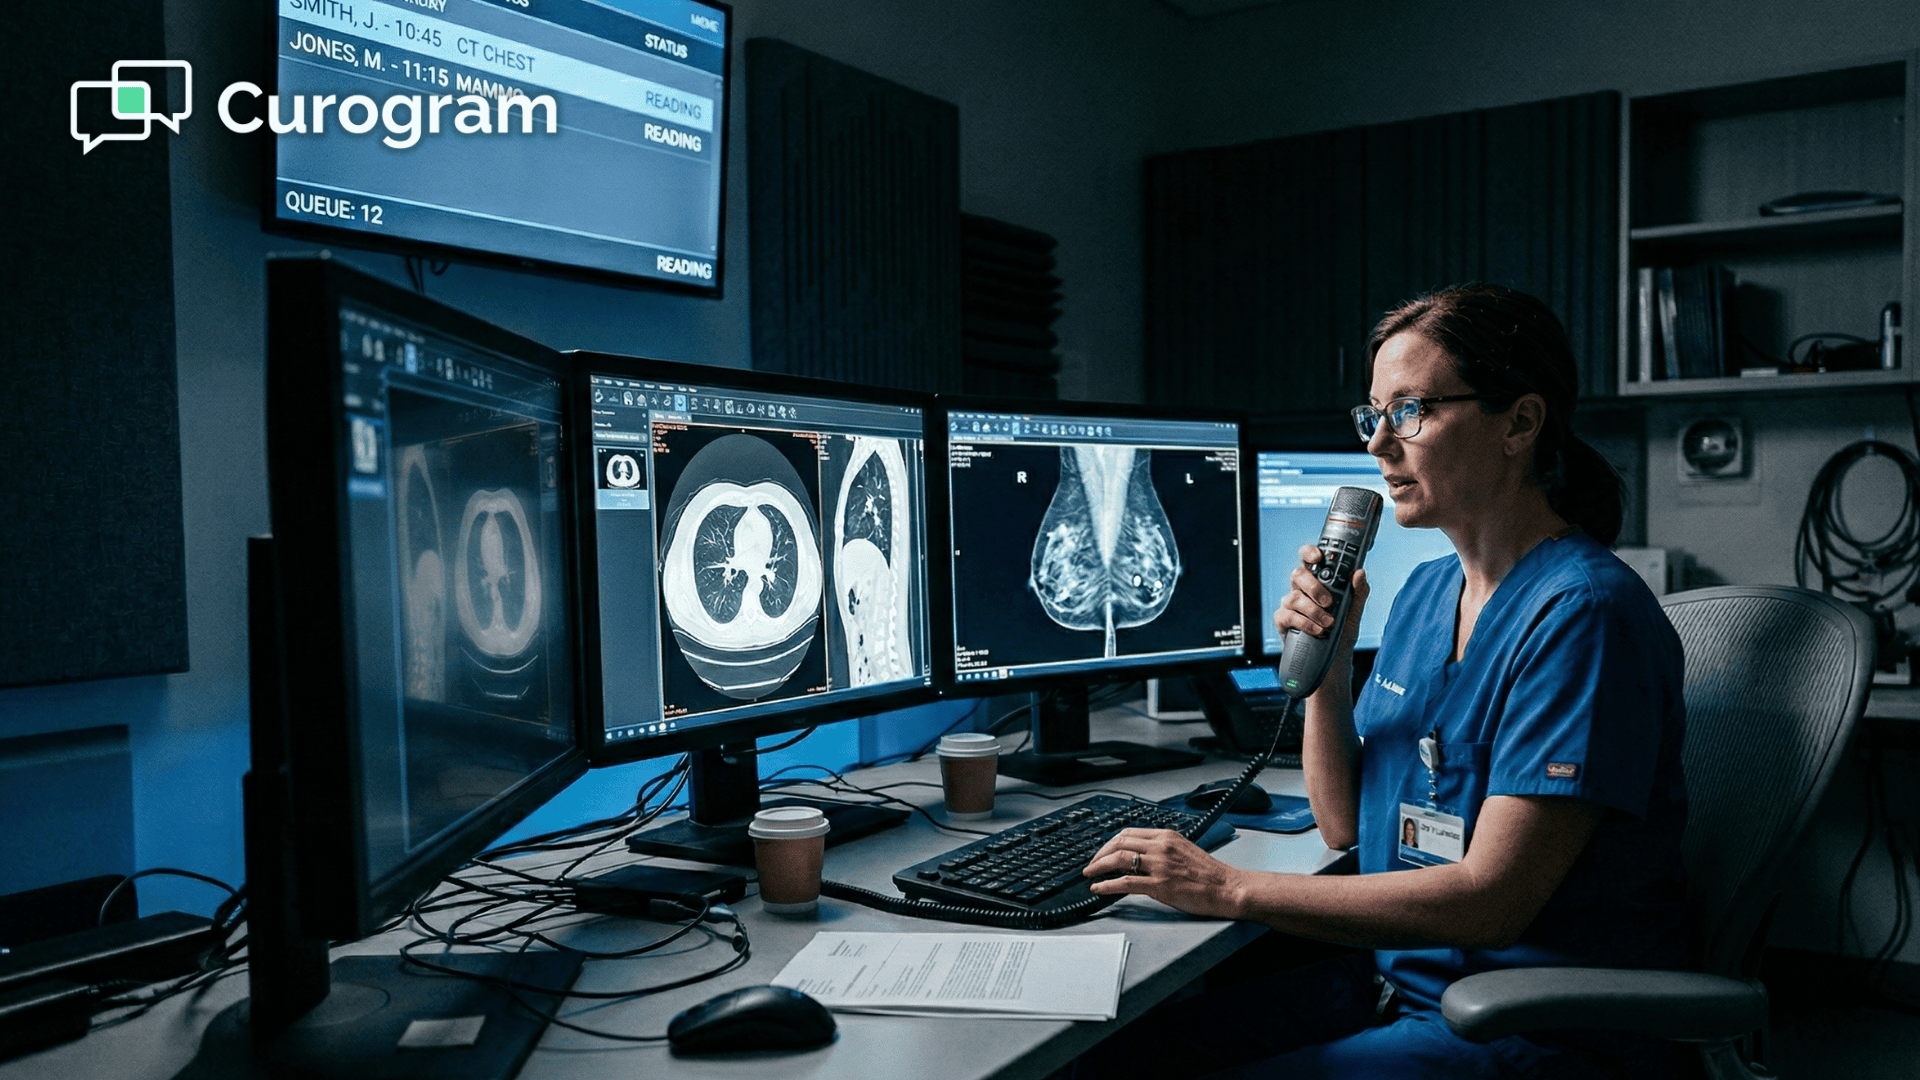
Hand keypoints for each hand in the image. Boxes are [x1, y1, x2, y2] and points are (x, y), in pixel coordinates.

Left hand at [1083, 828, 1247, 919]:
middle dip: (1099, 853)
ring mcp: (1160, 866)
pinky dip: (1107, 884)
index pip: (1129, 833)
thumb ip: (1162, 851)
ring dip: (1098, 867)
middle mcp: (1161, 847)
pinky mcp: (1160, 885)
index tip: (1102, 851)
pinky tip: (1099, 888)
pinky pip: (1125, 882)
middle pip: (1119, 843)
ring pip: (1118, 859)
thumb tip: (1138, 859)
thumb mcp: (1184, 851)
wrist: (1228, 888)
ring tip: (1089, 875)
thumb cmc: (1210, 874)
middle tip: (1090, 864)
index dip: (1110, 843)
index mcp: (1167, 836)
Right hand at [1271, 544, 1369, 672]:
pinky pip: (1288, 616)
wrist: (1333, 664)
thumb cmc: (1341, 635)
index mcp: (1317, 583)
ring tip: (1328, 623)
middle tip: (1329, 602)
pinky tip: (1317, 631)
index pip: (1309, 561)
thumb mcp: (1354, 614)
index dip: (1310, 553)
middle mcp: (1301, 591)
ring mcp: (1290, 606)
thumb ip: (1358, 593)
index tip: (1318, 557)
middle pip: (1298, 574)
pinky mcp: (1283, 622)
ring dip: (1313, 610)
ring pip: (1294, 597)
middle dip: (1314, 587)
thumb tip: (1359, 573)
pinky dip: (1305, 623)